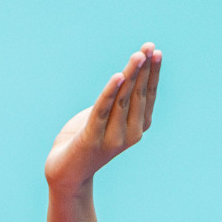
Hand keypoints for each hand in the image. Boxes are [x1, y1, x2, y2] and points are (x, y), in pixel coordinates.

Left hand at [44, 43, 161, 192]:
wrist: (66, 174)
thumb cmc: (85, 141)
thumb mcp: (105, 117)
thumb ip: (117, 101)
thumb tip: (125, 75)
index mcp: (137, 128)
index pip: (148, 96)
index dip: (153, 73)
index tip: (155, 51)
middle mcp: (130, 134)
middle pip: (139, 95)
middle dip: (144, 69)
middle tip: (149, 47)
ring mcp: (112, 138)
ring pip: (123, 100)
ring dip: (131, 75)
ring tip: (137, 56)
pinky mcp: (91, 139)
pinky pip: (102, 111)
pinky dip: (109, 92)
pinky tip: (117, 76)